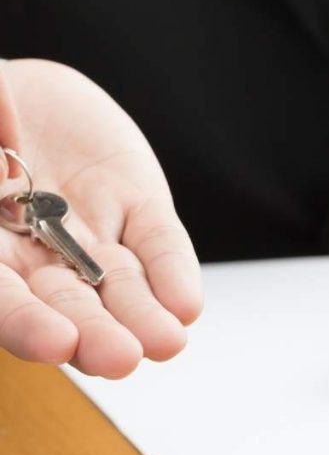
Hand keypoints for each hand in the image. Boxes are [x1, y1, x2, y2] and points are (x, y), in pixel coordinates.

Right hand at [0, 59, 201, 377]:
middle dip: (95, 333)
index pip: (5, 299)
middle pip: (67, 304)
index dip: (28, 322)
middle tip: (118, 357)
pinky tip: (185, 304)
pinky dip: (173, 272)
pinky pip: (159, 243)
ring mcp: (93, 238)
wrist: (20, 97)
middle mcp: (38, 258)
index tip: (56, 340)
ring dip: (143, 317)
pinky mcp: (140, 209)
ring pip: (120, 286)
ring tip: (166, 341)